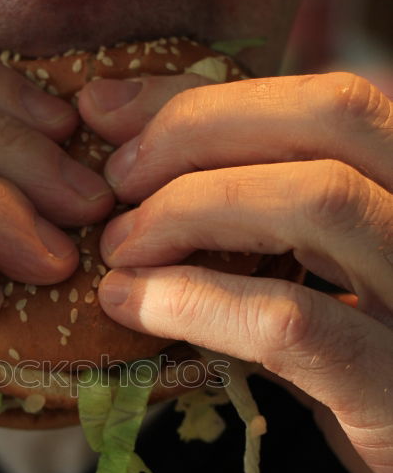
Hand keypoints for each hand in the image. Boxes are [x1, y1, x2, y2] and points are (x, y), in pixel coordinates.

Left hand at [77, 71, 392, 472]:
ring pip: (319, 200)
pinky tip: (133, 304)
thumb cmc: (365, 376)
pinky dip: (197, 301)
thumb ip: (265, 224)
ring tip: (121, 247)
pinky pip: (290, 321)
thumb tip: (142, 160)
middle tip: (115, 179)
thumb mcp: (323, 285)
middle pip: (334, 116)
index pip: (327, 99)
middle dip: (199, 132)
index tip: (107, 109)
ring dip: (192, 210)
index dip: (206, 96)